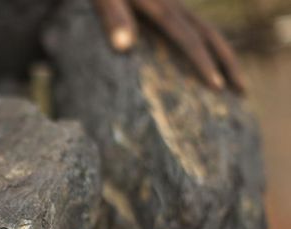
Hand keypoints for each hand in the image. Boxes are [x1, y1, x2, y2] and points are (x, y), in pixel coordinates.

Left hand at [92, 0, 244, 91]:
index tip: (217, 87)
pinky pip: (194, 29)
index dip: (204, 62)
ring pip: (207, 30)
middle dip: (227, 62)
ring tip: (233, 82)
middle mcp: (173, 4)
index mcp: (160, 7)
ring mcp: (172, 4)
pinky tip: (204, 63)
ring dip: (222, 56)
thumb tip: (123, 46)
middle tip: (243, 91)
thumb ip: (113, 19)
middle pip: (209, 34)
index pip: (189, 38)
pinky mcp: (166, 6)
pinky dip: (206, 47)